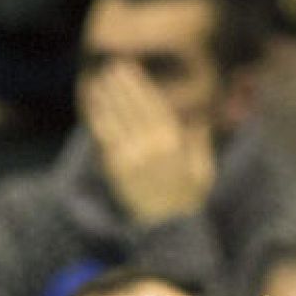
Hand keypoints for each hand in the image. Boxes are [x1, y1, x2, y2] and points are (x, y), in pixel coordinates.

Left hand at [80, 63, 215, 224]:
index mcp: (174, 143)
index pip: (154, 106)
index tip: (132, 69)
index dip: (141, 86)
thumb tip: (199, 117)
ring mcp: (131, 158)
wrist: (167, 229)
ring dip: (107, 97)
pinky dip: (97, 119)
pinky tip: (92, 106)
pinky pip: (104, 138)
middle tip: (113, 65)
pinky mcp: (116, 169)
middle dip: (123, 85)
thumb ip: (199, 142)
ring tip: (100, 79)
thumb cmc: (188, 198)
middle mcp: (151, 147)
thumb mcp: (203, 169)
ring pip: (117, 119)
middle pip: (133, 108)